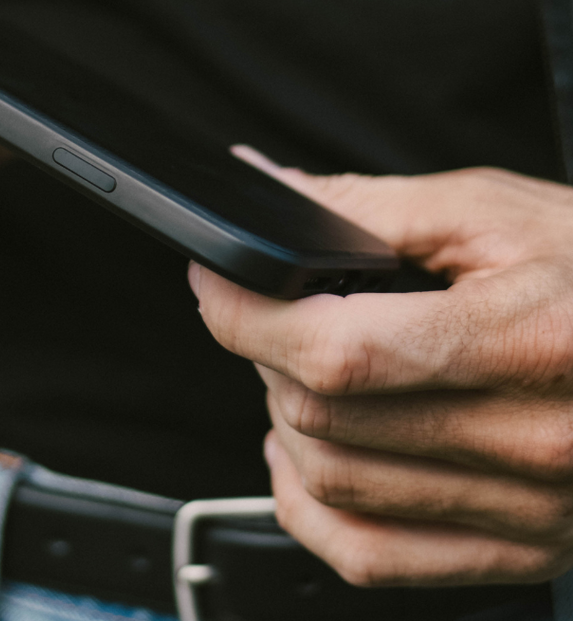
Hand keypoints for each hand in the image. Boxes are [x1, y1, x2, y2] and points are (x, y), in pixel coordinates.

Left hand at [190, 152, 572, 586]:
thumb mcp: (493, 211)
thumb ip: (368, 206)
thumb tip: (271, 189)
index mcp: (525, 343)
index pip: (339, 351)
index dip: (247, 314)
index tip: (214, 281)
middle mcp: (531, 443)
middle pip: (323, 415)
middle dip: (263, 351)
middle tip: (268, 308)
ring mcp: (526, 511)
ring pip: (332, 483)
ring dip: (282, 418)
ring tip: (294, 368)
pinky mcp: (517, 548)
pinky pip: (370, 557)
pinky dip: (306, 508)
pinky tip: (302, 456)